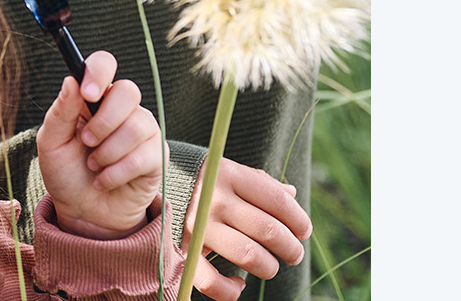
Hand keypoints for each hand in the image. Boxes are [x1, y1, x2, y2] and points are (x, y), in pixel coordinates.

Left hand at [36, 51, 162, 240]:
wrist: (83, 214)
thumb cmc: (67, 174)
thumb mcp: (51, 144)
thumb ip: (60, 112)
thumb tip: (71, 80)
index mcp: (94, 98)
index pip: (104, 64)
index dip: (99, 73)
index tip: (88, 94)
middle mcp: (122, 109)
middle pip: (128, 91)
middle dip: (103, 123)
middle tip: (87, 143)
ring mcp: (143, 130)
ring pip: (136, 127)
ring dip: (107, 154)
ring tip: (94, 167)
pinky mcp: (156, 155)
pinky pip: (143, 156)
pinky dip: (116, 173)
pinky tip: (105, 180)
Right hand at [183, 159, 312, 300]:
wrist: (155, 185)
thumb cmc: (205, 182)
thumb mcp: (231, 172)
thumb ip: (261, 183)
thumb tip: (292, 193)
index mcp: (230, 175)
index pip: (277, 201)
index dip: (298, 219)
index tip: (304, 232)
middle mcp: (214, 200)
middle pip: (268, 229)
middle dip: (290, 247)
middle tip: (295, 254)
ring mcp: (198, 227)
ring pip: (248, 255)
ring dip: (269, 267)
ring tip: (272, 267)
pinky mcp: (183, 251)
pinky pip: (210, 281)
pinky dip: (230, 290)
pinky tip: (240, 284)